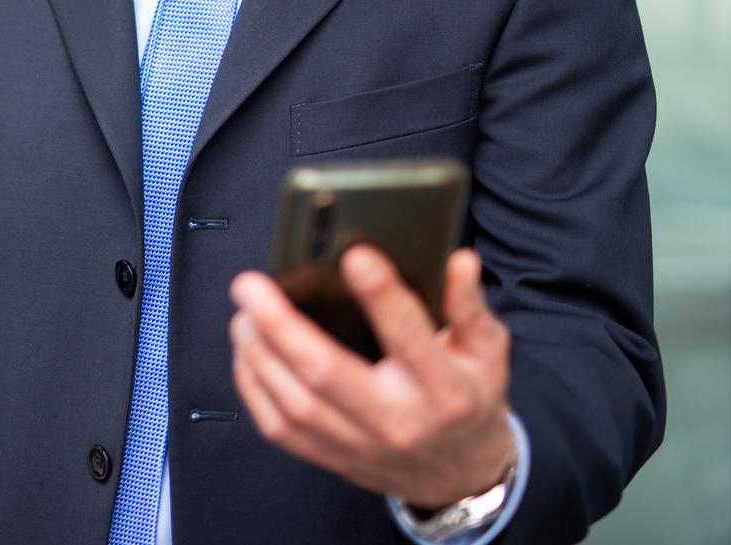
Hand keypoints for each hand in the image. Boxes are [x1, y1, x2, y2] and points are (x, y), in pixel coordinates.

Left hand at [229, 246, 514, 508]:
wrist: (461, 475)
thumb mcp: (487, 352)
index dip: (381, 295)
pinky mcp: (331, 457)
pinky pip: (278, 428)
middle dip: (279, 325)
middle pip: (325, 373)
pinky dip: (252, 387)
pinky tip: (246, 352)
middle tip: (250, 285)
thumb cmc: (468, 401)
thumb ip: (469, 305)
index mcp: (442, 389)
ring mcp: (359, 443)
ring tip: (243, 313)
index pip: (408, 337)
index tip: (354, 255)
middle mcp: (397, 420)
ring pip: (293, 402)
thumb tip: (459, 259)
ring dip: (258, 353)